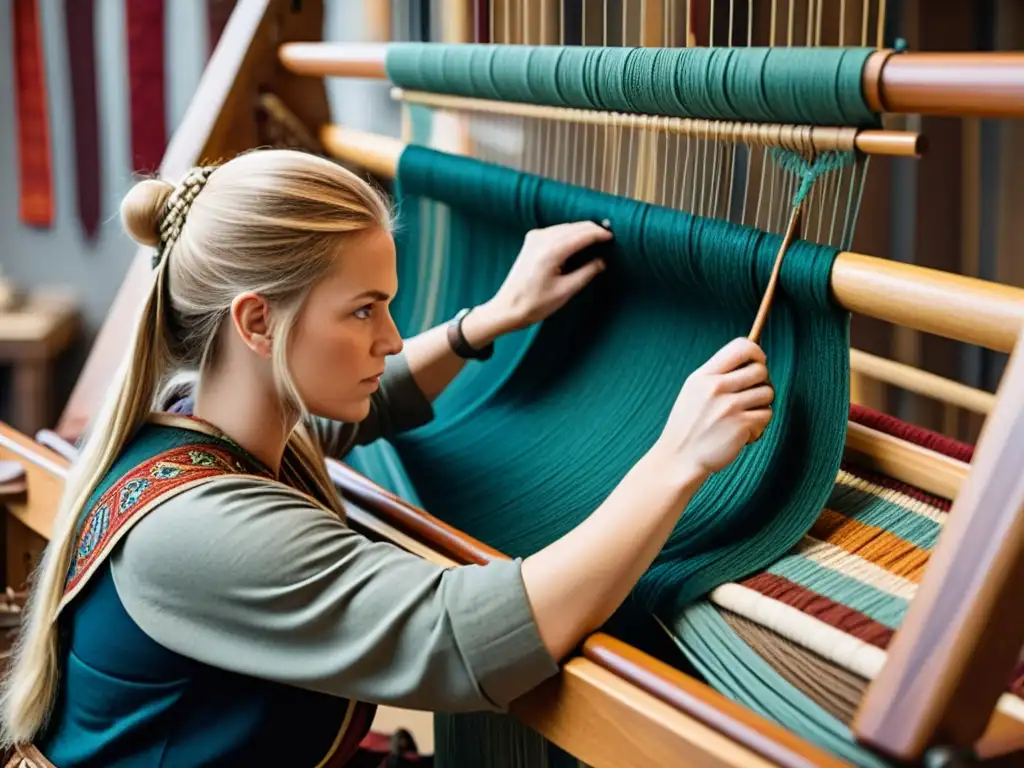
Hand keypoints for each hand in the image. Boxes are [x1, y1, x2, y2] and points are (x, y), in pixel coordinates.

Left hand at [462, 222, 611, 346]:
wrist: (507, 308)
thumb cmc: (534, 304)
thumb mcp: (566, 291)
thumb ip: (586, 272)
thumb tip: (601, 261)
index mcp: (551, 251)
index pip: (583, 234)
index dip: (600, 234)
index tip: (614, 237)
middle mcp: (542, 238)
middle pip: (575, 226)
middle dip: (593, 230)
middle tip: (609, 238)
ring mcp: (535, 237)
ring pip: (566, 227)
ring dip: (582, 231)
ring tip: (597, 240)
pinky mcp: (531, 240)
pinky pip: (557, 231)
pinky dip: (570, 234)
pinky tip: (579, 243)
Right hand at [651, 338, 773, 482]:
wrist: (679, 459)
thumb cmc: (689, 426)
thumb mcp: (694, 392)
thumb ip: (717, 375)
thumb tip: (753, 361)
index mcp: (704, 376)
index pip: (741, 347)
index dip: (757, 353)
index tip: (757, 365)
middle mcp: (716, 388)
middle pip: (760, 370)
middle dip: (761, 382)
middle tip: (750, 397)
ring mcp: (729, 406)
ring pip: (768, 393)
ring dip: (761, 405)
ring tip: (744, 416)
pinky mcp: (741, 425)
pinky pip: (767, 415)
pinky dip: (759, 425)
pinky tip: (743, 433)